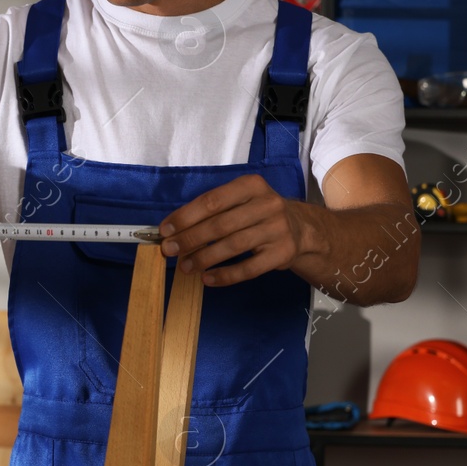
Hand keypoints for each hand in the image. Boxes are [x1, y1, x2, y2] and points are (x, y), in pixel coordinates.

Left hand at [157, 174, 313, 286]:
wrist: (300, 229)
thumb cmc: (258, 213)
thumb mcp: (240, 200)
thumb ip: (212, 210)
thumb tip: (174, 229)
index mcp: (251, 186)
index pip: (212, 201)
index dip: (185, 217)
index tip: (166, 230)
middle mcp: (267, 204)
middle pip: (220, 224)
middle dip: (190, 239)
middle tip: (170, 251)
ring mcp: (277, 230)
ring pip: (233, 246)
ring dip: (204, 258)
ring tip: (185, 267)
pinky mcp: (282, 254)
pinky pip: (249, 268)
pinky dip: (225, 275)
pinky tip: (208, 279)